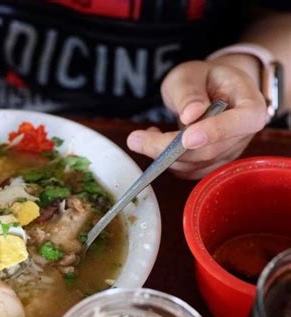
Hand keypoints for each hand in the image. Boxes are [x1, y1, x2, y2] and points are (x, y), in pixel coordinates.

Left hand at [127, 58, 266, 178]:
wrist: (210, 91)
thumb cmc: (203, 79)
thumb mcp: (191, 75)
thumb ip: (190, 93)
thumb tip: (191, 114)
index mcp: (250, 105)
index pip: (243, 121)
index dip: (216, 132)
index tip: (186, 137)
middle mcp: (243, 134)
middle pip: (211, 150)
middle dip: (171, 149)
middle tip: (136, 139)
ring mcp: (228, 153)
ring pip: (194, 166)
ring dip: (162, 156)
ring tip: (141, 137)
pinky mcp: (210, 165)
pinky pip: (187, 172)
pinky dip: (165, 162)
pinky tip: (154, 143)